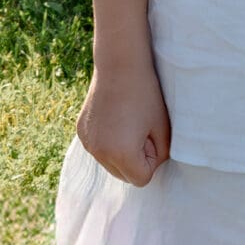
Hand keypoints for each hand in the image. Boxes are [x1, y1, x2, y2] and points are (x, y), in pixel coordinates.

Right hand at [76, 63, 171, 187]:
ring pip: (110, 164)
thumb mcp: (163, 128)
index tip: (150, 134)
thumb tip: (149, 168)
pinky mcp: (80, 133)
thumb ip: (160, 156)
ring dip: (121, 153)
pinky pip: (99, 149)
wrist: (120, 64)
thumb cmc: (147, 95)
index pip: (142, 179)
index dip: (151, 159)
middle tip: (141, 128)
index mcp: (121, 154)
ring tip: (128, 122)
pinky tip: (115, 118)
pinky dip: (108, 142)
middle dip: (136, 160)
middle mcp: (99, 153)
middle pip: (124, 176)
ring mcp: (87, 143)